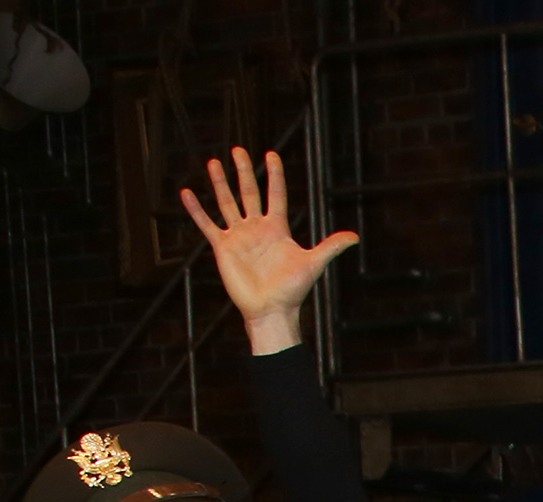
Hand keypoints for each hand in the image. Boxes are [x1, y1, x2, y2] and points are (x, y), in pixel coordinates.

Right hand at [177, 150, 355, 353]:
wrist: (271, 310)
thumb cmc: (293, 290)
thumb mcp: (313, 264)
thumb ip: (330, 247)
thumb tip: (355, 237)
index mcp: (277, 228)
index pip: (275, 194)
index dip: (274, 175)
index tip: (271, 154)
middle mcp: (257, 228)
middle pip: (249, 192)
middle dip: (244, 171)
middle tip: (238, 150)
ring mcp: (239, 236)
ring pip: (227, 203)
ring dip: (220, 183)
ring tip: (214, 162)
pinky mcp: (223, 247)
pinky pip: (206, 224)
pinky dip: (196, 210)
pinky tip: (186, 193)